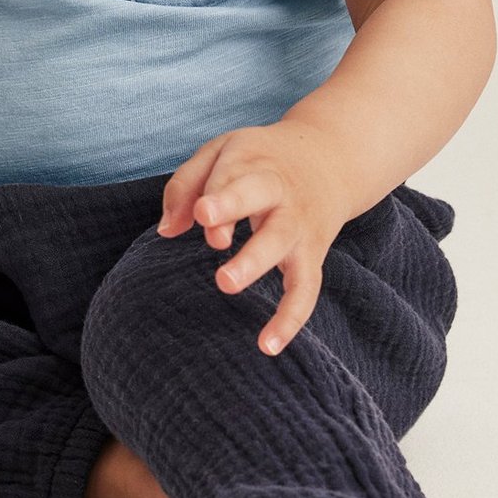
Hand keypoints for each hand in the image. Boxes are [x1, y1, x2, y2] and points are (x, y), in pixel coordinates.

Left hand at [155, 122, 348, 356]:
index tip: (202, 212)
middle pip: (260, 198)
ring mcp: (298, 223)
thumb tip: (166, 230)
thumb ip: (187, 184)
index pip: (231, 174)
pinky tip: (267, 346)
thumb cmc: (261, 159)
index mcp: (253, 162)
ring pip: (281, 241)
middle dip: (237, 214)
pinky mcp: (312, 254)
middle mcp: (280, 190)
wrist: (331, 159)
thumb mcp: (222, 152)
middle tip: (215, 239)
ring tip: (225, 283)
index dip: (217, 195)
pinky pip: (305, 289)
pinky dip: (291, 319)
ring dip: (256, 262)